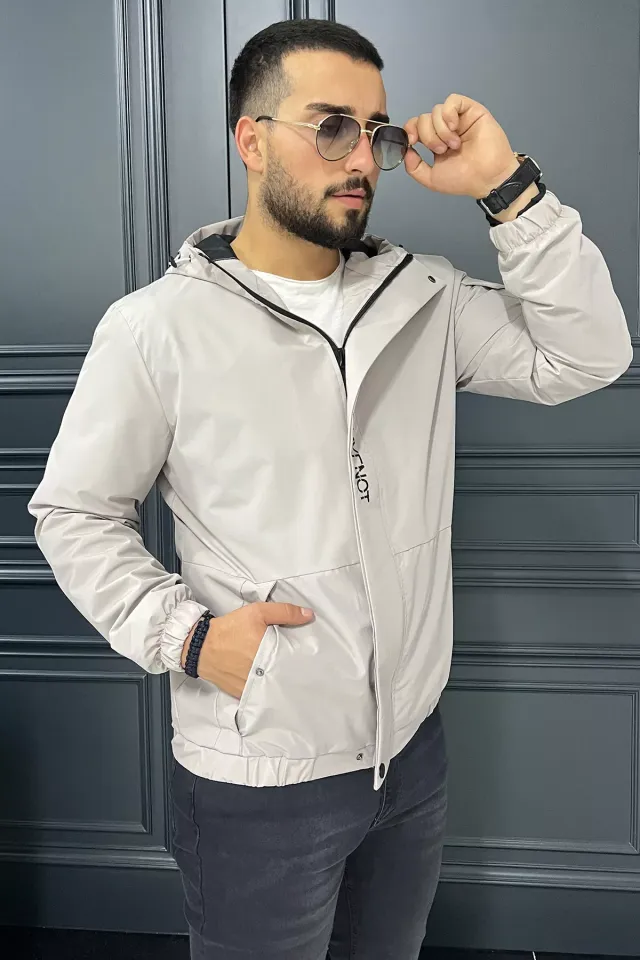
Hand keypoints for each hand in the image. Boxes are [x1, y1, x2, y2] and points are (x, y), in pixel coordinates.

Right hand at [181, 603, 313, 698]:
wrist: (200, 647)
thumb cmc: (229, 629)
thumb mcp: (257, 612)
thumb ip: (285, 612)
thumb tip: (309, 615)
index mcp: (269, 652)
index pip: (295, 657)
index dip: (301, 654)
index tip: (306, 652)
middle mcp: (263, 672)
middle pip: (286, 672)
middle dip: (292, 667)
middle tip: (297, 662)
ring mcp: (253, 685)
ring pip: (274, 684)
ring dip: (279, 678)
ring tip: (283, 671)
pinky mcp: (243, 693)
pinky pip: (259, 691)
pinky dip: (264, 685)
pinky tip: (266, 679)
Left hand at [403, 94, 520, 198]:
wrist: (487, 178)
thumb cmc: (464, 180)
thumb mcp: (431, 179)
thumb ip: (414, 167)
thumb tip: (406, 151)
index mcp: (435, 142)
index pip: (415, 126)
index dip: (410, 131)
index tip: (412, 142)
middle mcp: (445, 128)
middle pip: (423, 118)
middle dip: (428, 136)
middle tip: (442, 150)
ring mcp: (458, 119)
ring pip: (436, 111)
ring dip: (440, 130)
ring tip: (454, 144)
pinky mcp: (471, 110)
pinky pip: (452, 100)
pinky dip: (448, 114)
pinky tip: (455, 128)